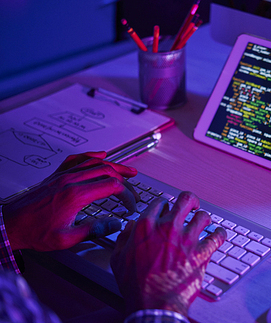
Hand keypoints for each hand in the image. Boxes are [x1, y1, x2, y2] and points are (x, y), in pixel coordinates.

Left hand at [2, 151, 139, 250]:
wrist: (10, 225)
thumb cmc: (34, 232)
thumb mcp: (67, 239)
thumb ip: (94, 230)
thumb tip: (115, 224)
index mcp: (76, 195)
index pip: (112, 187)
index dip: (127, 194)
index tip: (130, 204)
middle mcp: (71, 181)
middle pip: (107, 171)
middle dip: (125, 180)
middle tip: (133, 190)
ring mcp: (63, 176)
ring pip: (95, 163)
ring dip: (114, 165)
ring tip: (127, 171)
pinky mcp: (56, 175)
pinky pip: (77, 159)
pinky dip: (91, 156)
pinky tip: (99, 155)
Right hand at [110, 192, 225, 316]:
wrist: (153, 304)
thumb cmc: (136, 285)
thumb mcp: (119, 259)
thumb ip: (124, 237)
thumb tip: (131, 226)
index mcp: (147, 226)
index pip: (160, 203)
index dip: (165, 205)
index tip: (168, 210)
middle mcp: (168, 228)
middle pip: (186, 200)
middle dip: (191, 201)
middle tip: (192, 206)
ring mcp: (187, 239)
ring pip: (203, 216)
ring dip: (204, 218)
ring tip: (204, 222)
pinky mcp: (201, 253)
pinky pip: (217, 236)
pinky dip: (220, 234)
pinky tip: (219, 234)